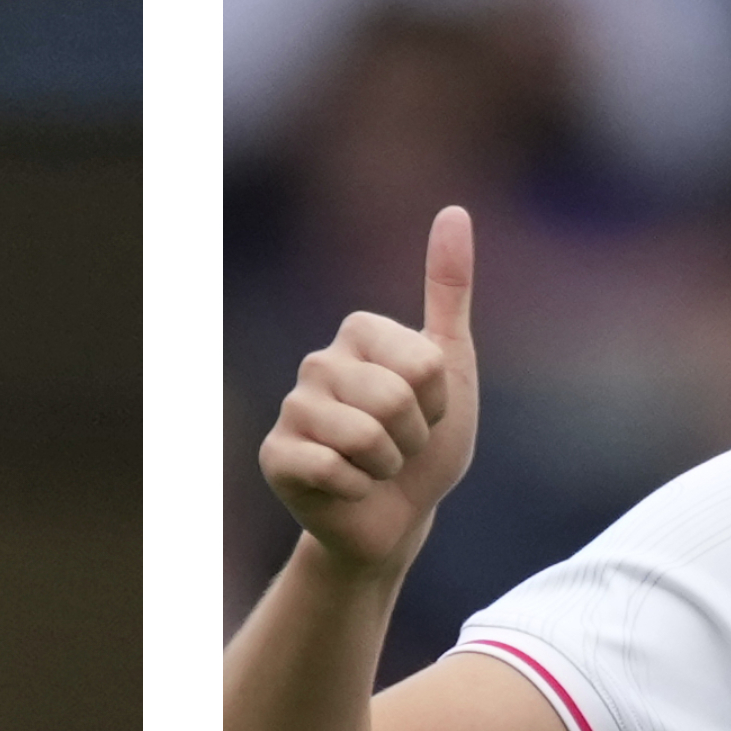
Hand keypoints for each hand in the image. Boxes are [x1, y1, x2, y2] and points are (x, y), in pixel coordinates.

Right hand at [257, 204, 479, 577]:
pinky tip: (347, 489)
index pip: (422, 362)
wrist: (397, 519)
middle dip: (412, 438)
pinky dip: (356, 490)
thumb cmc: (426, 447)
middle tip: (401, 449)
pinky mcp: (275, 455)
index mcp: (358, 331)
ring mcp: (293, 407)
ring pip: (362, 436)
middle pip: (393, 398)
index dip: (437, 401)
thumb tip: (455, 211)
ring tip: (377, 469)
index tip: (425, 413)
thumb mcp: (453, 369)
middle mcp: (318, 361)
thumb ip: (450, 291)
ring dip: (386, 467)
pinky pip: (330, 469)